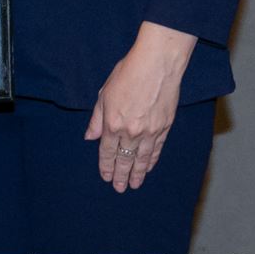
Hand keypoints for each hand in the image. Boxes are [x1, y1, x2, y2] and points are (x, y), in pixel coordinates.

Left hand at [85, 22, 196, 191]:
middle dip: (121, 175)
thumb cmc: (128, 74)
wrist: (157, 65)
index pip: (107, 151)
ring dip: (137, 173)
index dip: (106, 166)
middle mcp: (131, 131)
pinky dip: (152, 160)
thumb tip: (90, 137)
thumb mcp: (104, 94)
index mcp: (113, 123)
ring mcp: (150, 131)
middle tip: (120, 188)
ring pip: (142, 158)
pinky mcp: (165, 127)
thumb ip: (97, 119)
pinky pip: (157, 149)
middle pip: (125, 159)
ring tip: (134, 184)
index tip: (106, 177)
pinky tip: (149, 167)